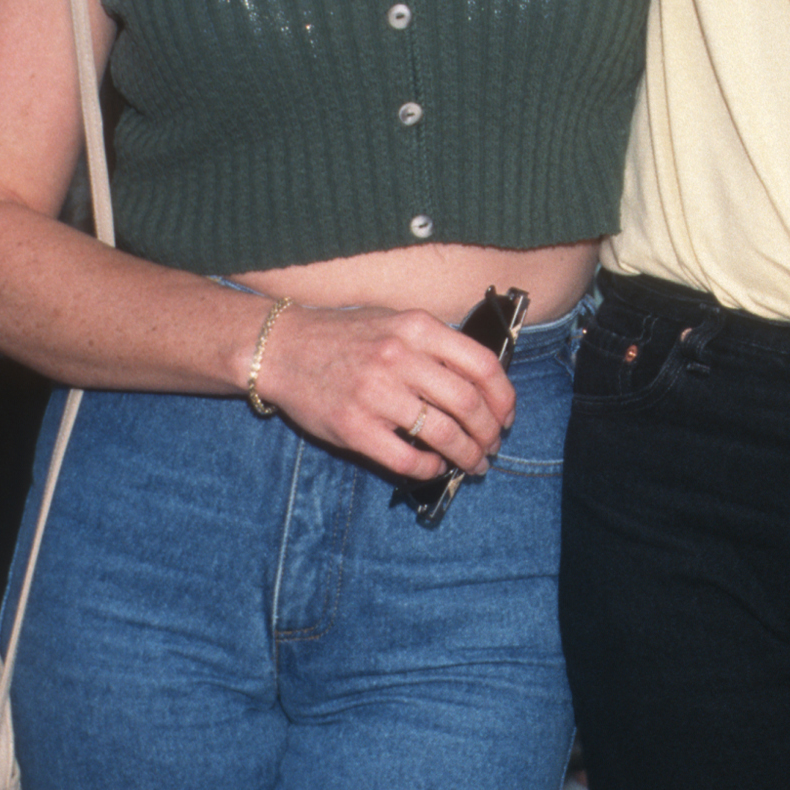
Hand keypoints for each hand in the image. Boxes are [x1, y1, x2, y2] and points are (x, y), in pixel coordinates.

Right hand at [254, 302, 517, 474]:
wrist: (282, 349)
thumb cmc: (343, 336)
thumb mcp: (394, 321)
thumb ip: (435, 345)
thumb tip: (481, 384)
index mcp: (416, 328)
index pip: (483, 366)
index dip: (504, 397)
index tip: (507, 415)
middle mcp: (399, 358)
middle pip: (469, 405)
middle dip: (489, 433)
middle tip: (491, 446)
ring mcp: (376, 394)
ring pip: (444, 435)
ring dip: (468, 456)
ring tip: (473, 464)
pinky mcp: (354, 427)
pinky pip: (408, 458)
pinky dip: (431, 468)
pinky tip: (435, 467)